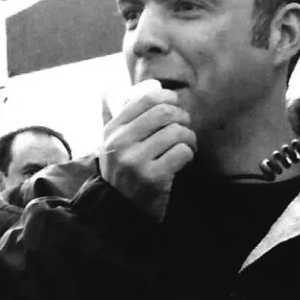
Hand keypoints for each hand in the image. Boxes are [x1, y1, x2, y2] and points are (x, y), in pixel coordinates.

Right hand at [100, 81, 195, 218]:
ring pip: (177, 132)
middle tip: (184, 128)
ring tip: (186, 145)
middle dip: (183, 117)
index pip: (146, 99)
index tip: (175, 106)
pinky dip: (189, 154)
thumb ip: (115, 118)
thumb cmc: (121, 173)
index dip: (168, 98)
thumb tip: (118, 88)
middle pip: (165, 112)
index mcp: (112, 130)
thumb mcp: (110, 145)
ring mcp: (136, 161)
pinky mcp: (152, 178)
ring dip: (189, 137)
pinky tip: (184, 159)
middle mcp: (121, 144)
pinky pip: (182, 152)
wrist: (119, 211)